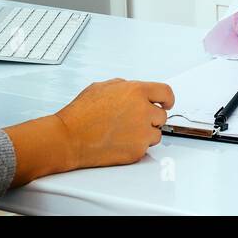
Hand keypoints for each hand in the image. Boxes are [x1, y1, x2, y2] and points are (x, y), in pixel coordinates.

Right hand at [55, 79, 173, 167]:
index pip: (166, 93)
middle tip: (134, 120)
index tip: (167, 103)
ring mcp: (141, 133)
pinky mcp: (137, 151)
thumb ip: (124, 86)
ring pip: (156, 134)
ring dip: (145, 133)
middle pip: (162, 115)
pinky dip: (136, 146)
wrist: (69, 138)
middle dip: (151, 117)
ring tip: (124, 132)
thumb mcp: (102, 87)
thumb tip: (133, 90)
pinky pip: (145, 148)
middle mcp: (143, 111)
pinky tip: (120, 141)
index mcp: (136, 91)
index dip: (167, 99)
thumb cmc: (81, 114)